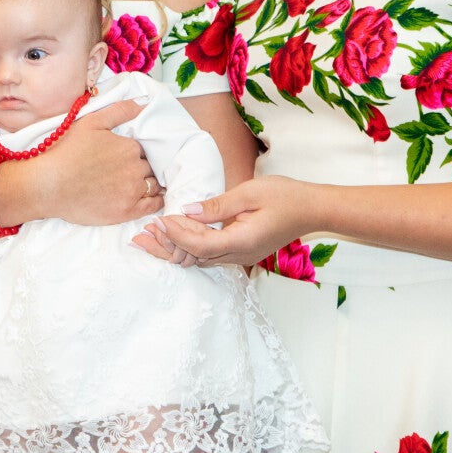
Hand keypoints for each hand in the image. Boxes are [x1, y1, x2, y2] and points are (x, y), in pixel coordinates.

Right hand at [5, 99, 161, 226]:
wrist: (47, 185)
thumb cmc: (66, 153)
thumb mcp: (91, 122)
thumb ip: (119, 111)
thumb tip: (143, 104)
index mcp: (129, 147)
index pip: (143, 148)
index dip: (134, 152)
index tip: (122, 157)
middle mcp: (135, 169)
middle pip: (149, 166)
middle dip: (141, 167)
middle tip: (125, 171)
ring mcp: (132, 192)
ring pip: (153, 185)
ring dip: (149, 183)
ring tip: (135, 184)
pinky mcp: (127, 212)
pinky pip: (154, 205)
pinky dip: (157, 200)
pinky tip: (153, 198)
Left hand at [136, 176, 308, 267]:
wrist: (312, 209)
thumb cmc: (285, 196)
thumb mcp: (250, 192)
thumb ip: (217, 204)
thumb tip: (187, 209)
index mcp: (242, 241)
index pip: (200, 245)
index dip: (177, 234)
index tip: (160, 220)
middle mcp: (239, 255)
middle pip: (193, 258)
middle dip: (165, 247)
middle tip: (139, 236)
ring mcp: (240, 256)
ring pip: (199, 260)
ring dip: (173, 248)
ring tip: (148, 237)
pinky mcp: (240, 251)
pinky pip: (208, 255)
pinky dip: (187, 247)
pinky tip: (173, 236)